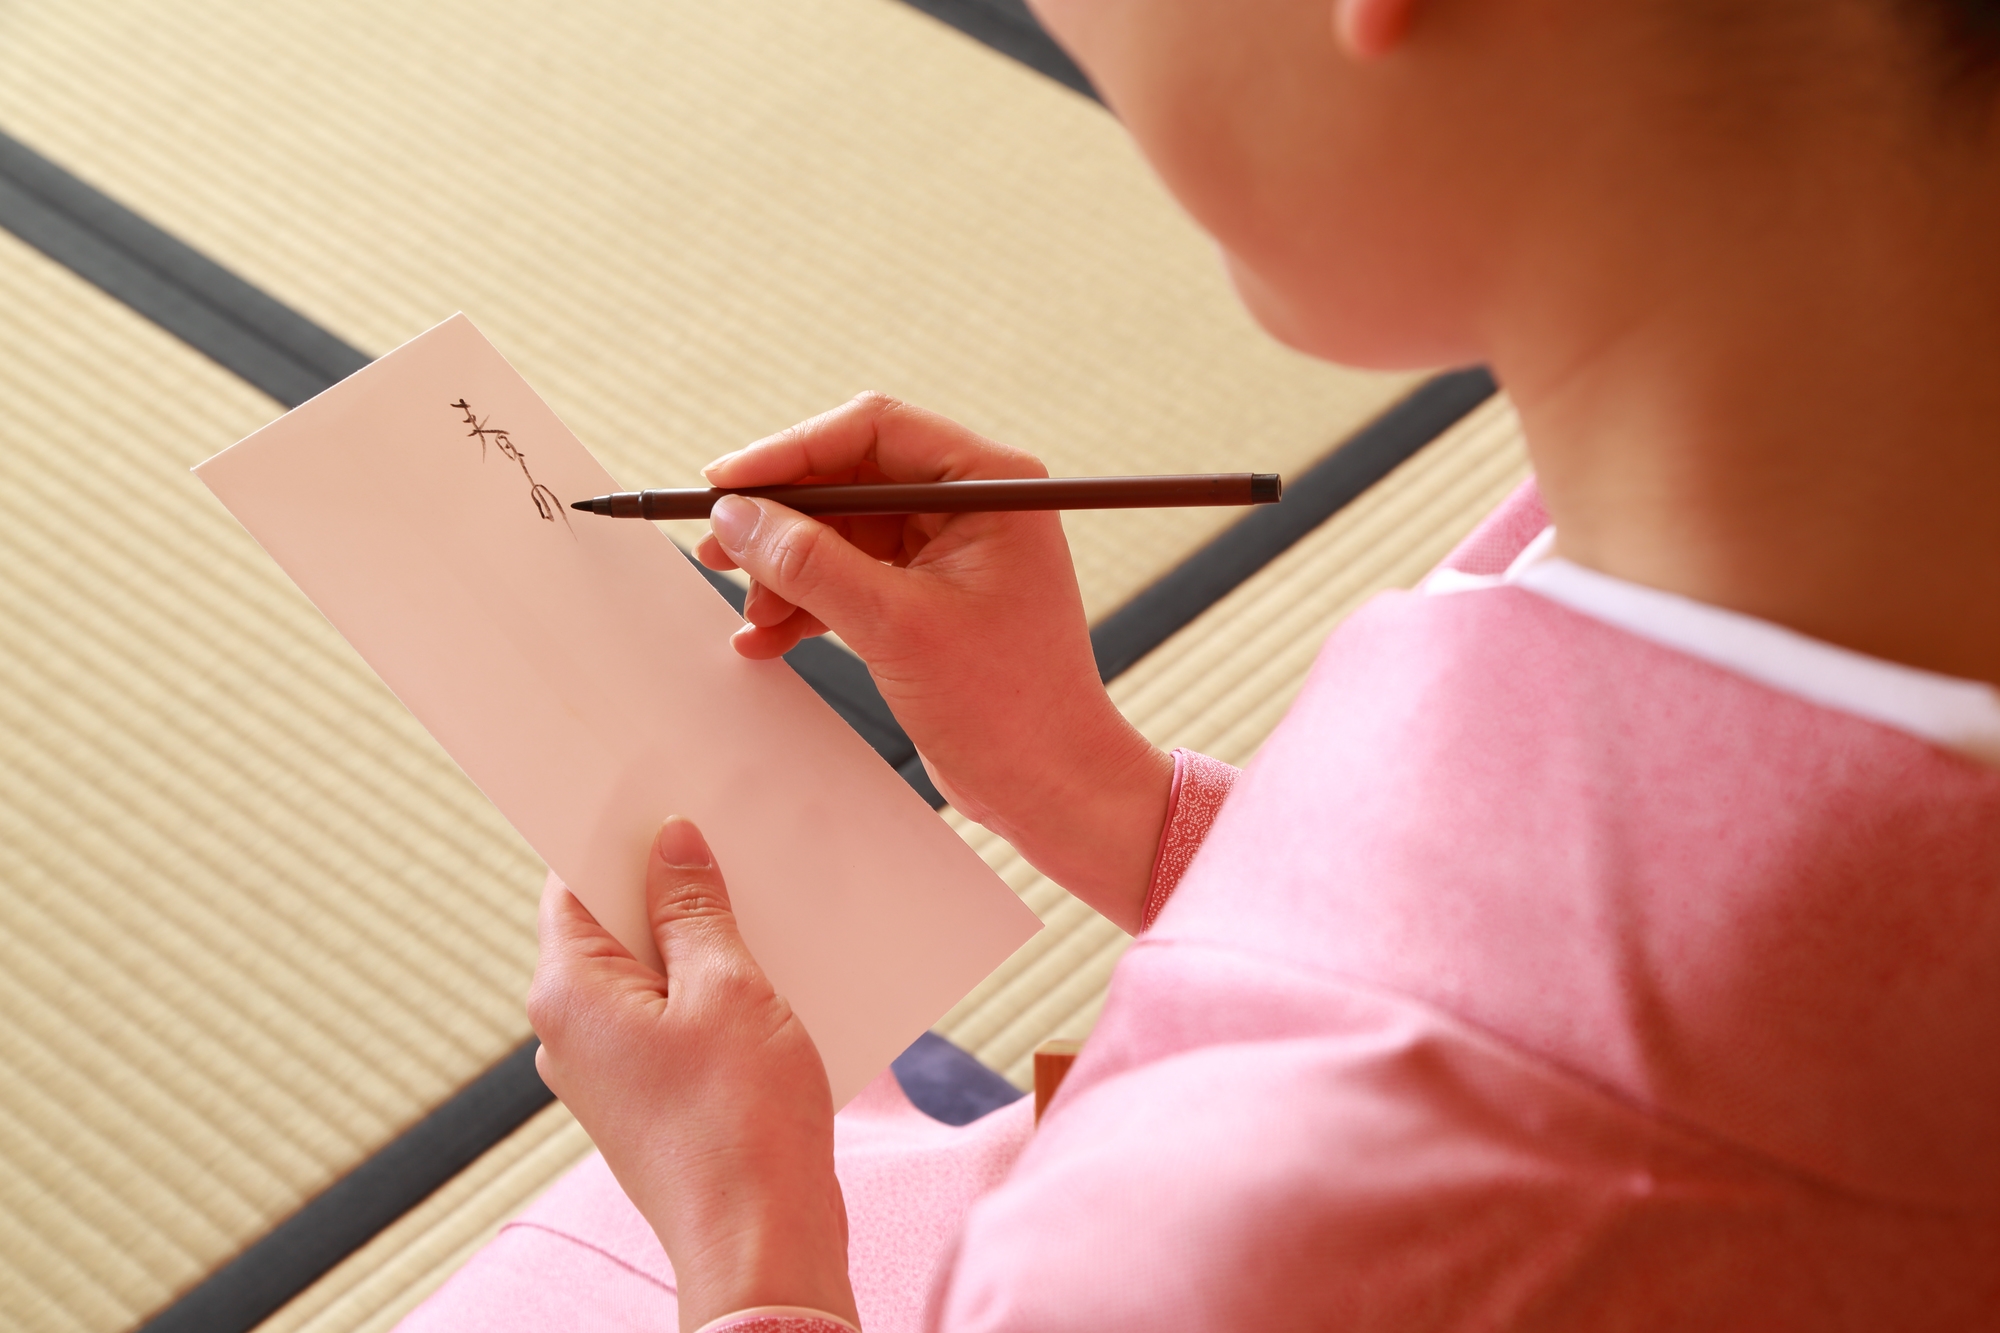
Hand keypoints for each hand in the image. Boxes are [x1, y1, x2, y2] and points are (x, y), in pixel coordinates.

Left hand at [528, 818, 858, 1332]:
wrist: (763, 1241)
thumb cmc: (741, 1122)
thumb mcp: (729, 987)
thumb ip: (694, 907)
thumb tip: (671, 844)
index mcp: (569, 993)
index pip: (572, 882)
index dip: (616, 833)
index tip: (660, 792)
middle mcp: (571, 1032)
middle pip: (612, 925)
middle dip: (669, 882)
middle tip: (727, 835)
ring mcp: (610, 1072)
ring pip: (650, 973)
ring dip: (701, 938)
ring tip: (762, 902)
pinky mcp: (652, 1100)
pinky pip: (672, 1018)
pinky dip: (712, 989)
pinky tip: (769, 971)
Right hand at [696, 393, 1172, 931]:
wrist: (1050, 786)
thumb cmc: (1006, 703)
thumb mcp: (895, 625)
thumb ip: (810, 564)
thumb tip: (734, 515)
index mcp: (991, 484)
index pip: (874, 432)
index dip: (790, 452)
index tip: (724, 485)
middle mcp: (974, 505)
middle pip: (850, 480)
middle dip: (782, 521)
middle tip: (716, 549)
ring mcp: (951, 552)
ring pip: (843, 534)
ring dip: (788, 572)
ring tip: (753, 615)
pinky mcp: (929, 600)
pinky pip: (851, 579)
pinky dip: (809, 605)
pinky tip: (767, 639)